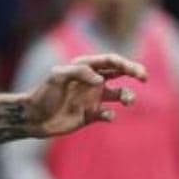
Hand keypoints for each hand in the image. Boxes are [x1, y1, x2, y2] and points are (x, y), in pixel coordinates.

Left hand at [24, 53, 147, 138]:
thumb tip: (101, 80)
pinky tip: (106, 116)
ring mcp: (93, 98)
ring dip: (127, 96)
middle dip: (134, 72)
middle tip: (144, 77)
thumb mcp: (57, 76)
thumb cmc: (43, 93)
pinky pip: (108, 114)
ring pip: (119, 94)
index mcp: (85, 68)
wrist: (34, 117)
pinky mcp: (91, 115)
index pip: (110, 61)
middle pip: (120, 73)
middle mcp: (92, 81)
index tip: (136, 71)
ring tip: (128, 101)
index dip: (125, 63)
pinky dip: (111, 115)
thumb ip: (79, 72)